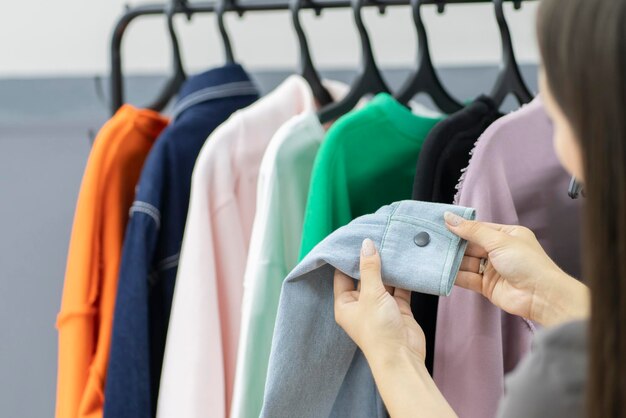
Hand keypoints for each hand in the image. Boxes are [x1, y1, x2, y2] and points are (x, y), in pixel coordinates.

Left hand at [333, 238, 425, 362]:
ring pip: (383, 281)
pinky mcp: (398, 309)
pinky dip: (403, 278)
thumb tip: (366, 245)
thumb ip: (370, 268)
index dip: (347, 258)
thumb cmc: (378, 331)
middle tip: (377, 238)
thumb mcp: (371, 295)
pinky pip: (399, 288)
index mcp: (345, 304)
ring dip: (388, 268)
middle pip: (364, 277)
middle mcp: (361, 305)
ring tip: (393, 246)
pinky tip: (406, 262)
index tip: (354, 239)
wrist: (403, 357)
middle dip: (371, 260)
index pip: (342, 276)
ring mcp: (380, 306)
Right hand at [444, 211, 588, 326]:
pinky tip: (442, 271)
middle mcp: (498, 251)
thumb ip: (472, 230)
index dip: (460, 226)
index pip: (478, 228)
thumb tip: (450, 218)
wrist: (541, 296)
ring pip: (466, 262)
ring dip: (452, 260)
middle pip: (470, 245)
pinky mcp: (486, 285)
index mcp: (506, 235)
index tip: (440, 224)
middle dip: (453, 244)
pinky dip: (455, 275)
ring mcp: (492, 269)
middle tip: (432, 240)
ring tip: (433, 256)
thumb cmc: (528, 263)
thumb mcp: (499, 240)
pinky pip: (467, 278)